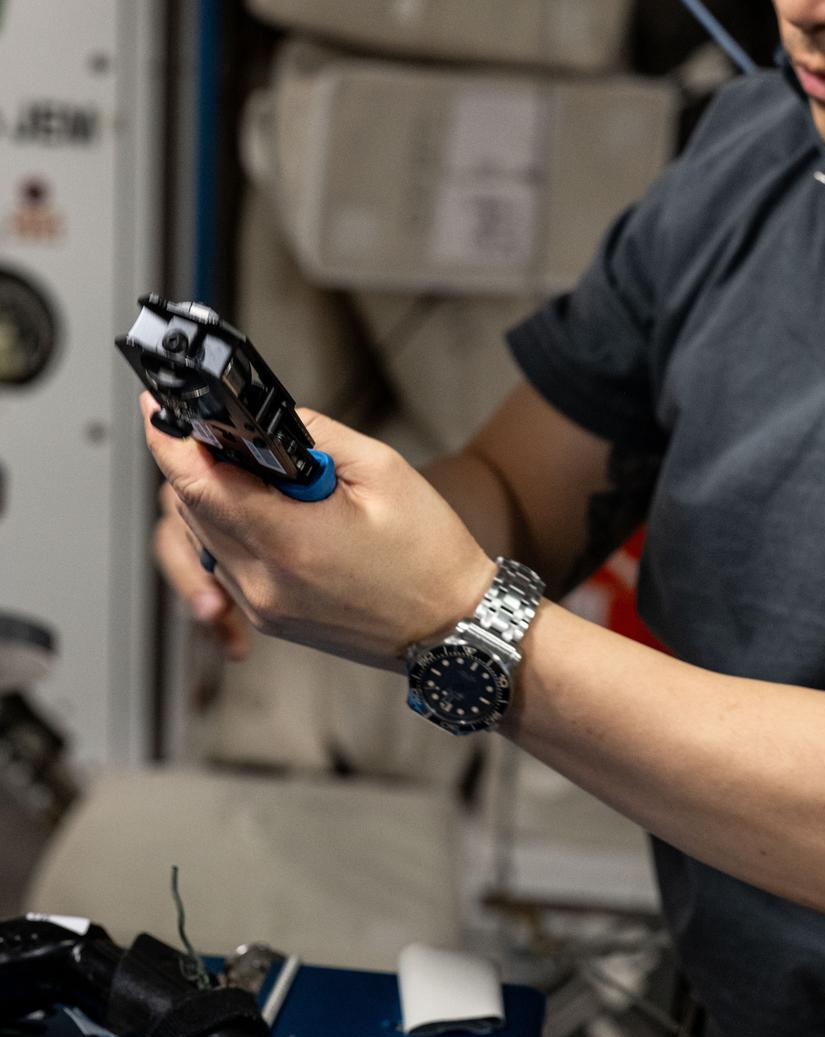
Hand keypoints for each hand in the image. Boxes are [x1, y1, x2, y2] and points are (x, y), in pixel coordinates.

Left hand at [140, 397, 495, 668]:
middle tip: (225, 429)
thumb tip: (264, 419)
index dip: (169, 440)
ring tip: (268, 475)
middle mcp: (265, 580)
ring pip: (205, 536)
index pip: (198, 484)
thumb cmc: (430, 554)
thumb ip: (314, 436)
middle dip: (198, 461)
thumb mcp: (382, 470)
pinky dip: (236, 528)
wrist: (453, 628)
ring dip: (218, 497)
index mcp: (290, 540)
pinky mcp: (270, 618)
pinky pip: (227, 563)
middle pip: (192, 508)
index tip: (159, 408)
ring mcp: (264, 605)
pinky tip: (276, 512)